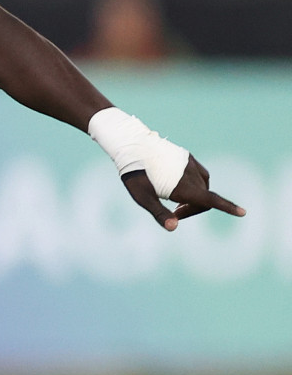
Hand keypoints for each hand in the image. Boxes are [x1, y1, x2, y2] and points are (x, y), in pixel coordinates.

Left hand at [121, 155, 244, 230]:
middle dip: (192, 210)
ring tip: (172, 200)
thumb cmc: (135, 176)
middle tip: (173, 214)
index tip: (243, 213)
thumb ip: (159, 213)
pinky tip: (177, 185)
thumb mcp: (143, 198)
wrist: (132, 146)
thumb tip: (173, 228)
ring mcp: (191, 165)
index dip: (228, 208)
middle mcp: (192, 175)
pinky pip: (199, 175)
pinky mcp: (188, 158)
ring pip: (202, 187)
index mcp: (184, 187)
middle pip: (204, 199)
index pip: (211, 200)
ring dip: (193, 197)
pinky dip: (193, 185)